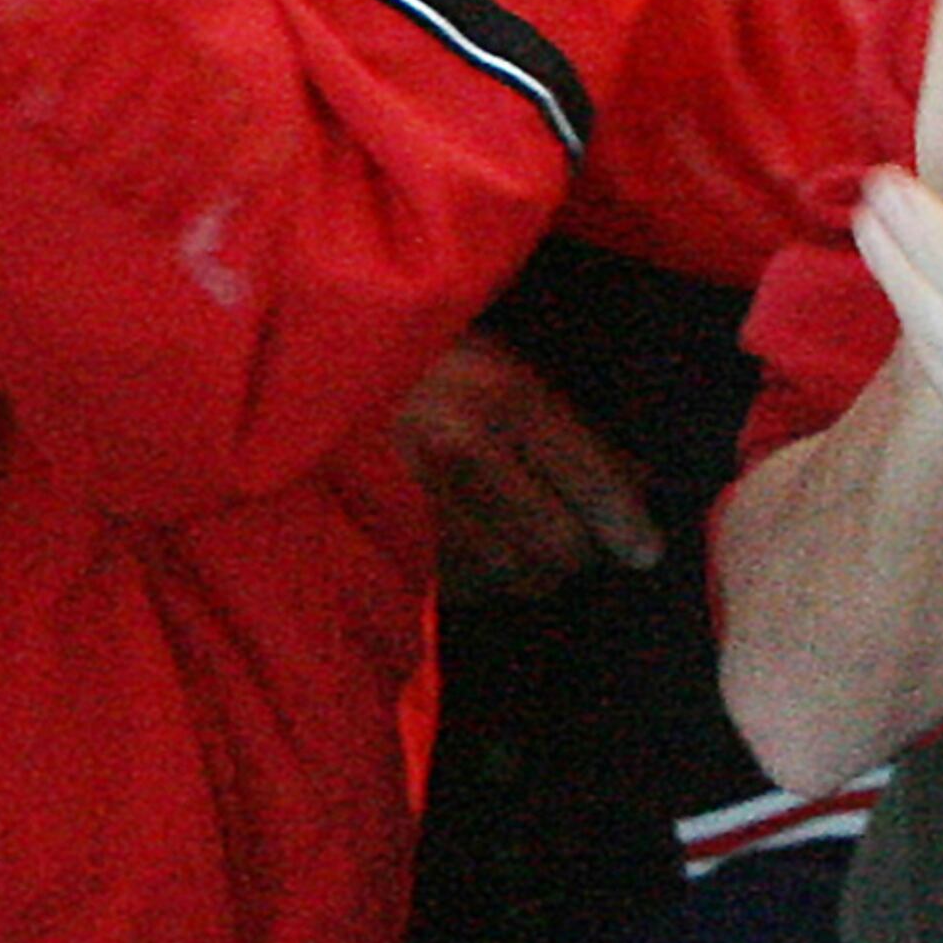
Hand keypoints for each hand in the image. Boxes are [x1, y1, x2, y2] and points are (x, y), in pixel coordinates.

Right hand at [390, 331, 665, 599]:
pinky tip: (470, 552)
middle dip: (575, 550)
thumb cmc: (403, 358)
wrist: (297, 361)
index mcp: (501, 391)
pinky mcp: (381, 531)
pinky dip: (477, 580)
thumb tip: (637, 480)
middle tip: (576, 545)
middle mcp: (465, 445)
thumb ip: (555, 420)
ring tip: (520, 547)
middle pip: (558, 541)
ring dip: (524, 570)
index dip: (625, 520)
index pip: (590, 475)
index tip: (645, 549)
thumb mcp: (485, 361)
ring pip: (510, 572)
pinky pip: (457, 585)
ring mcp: (419, 494)